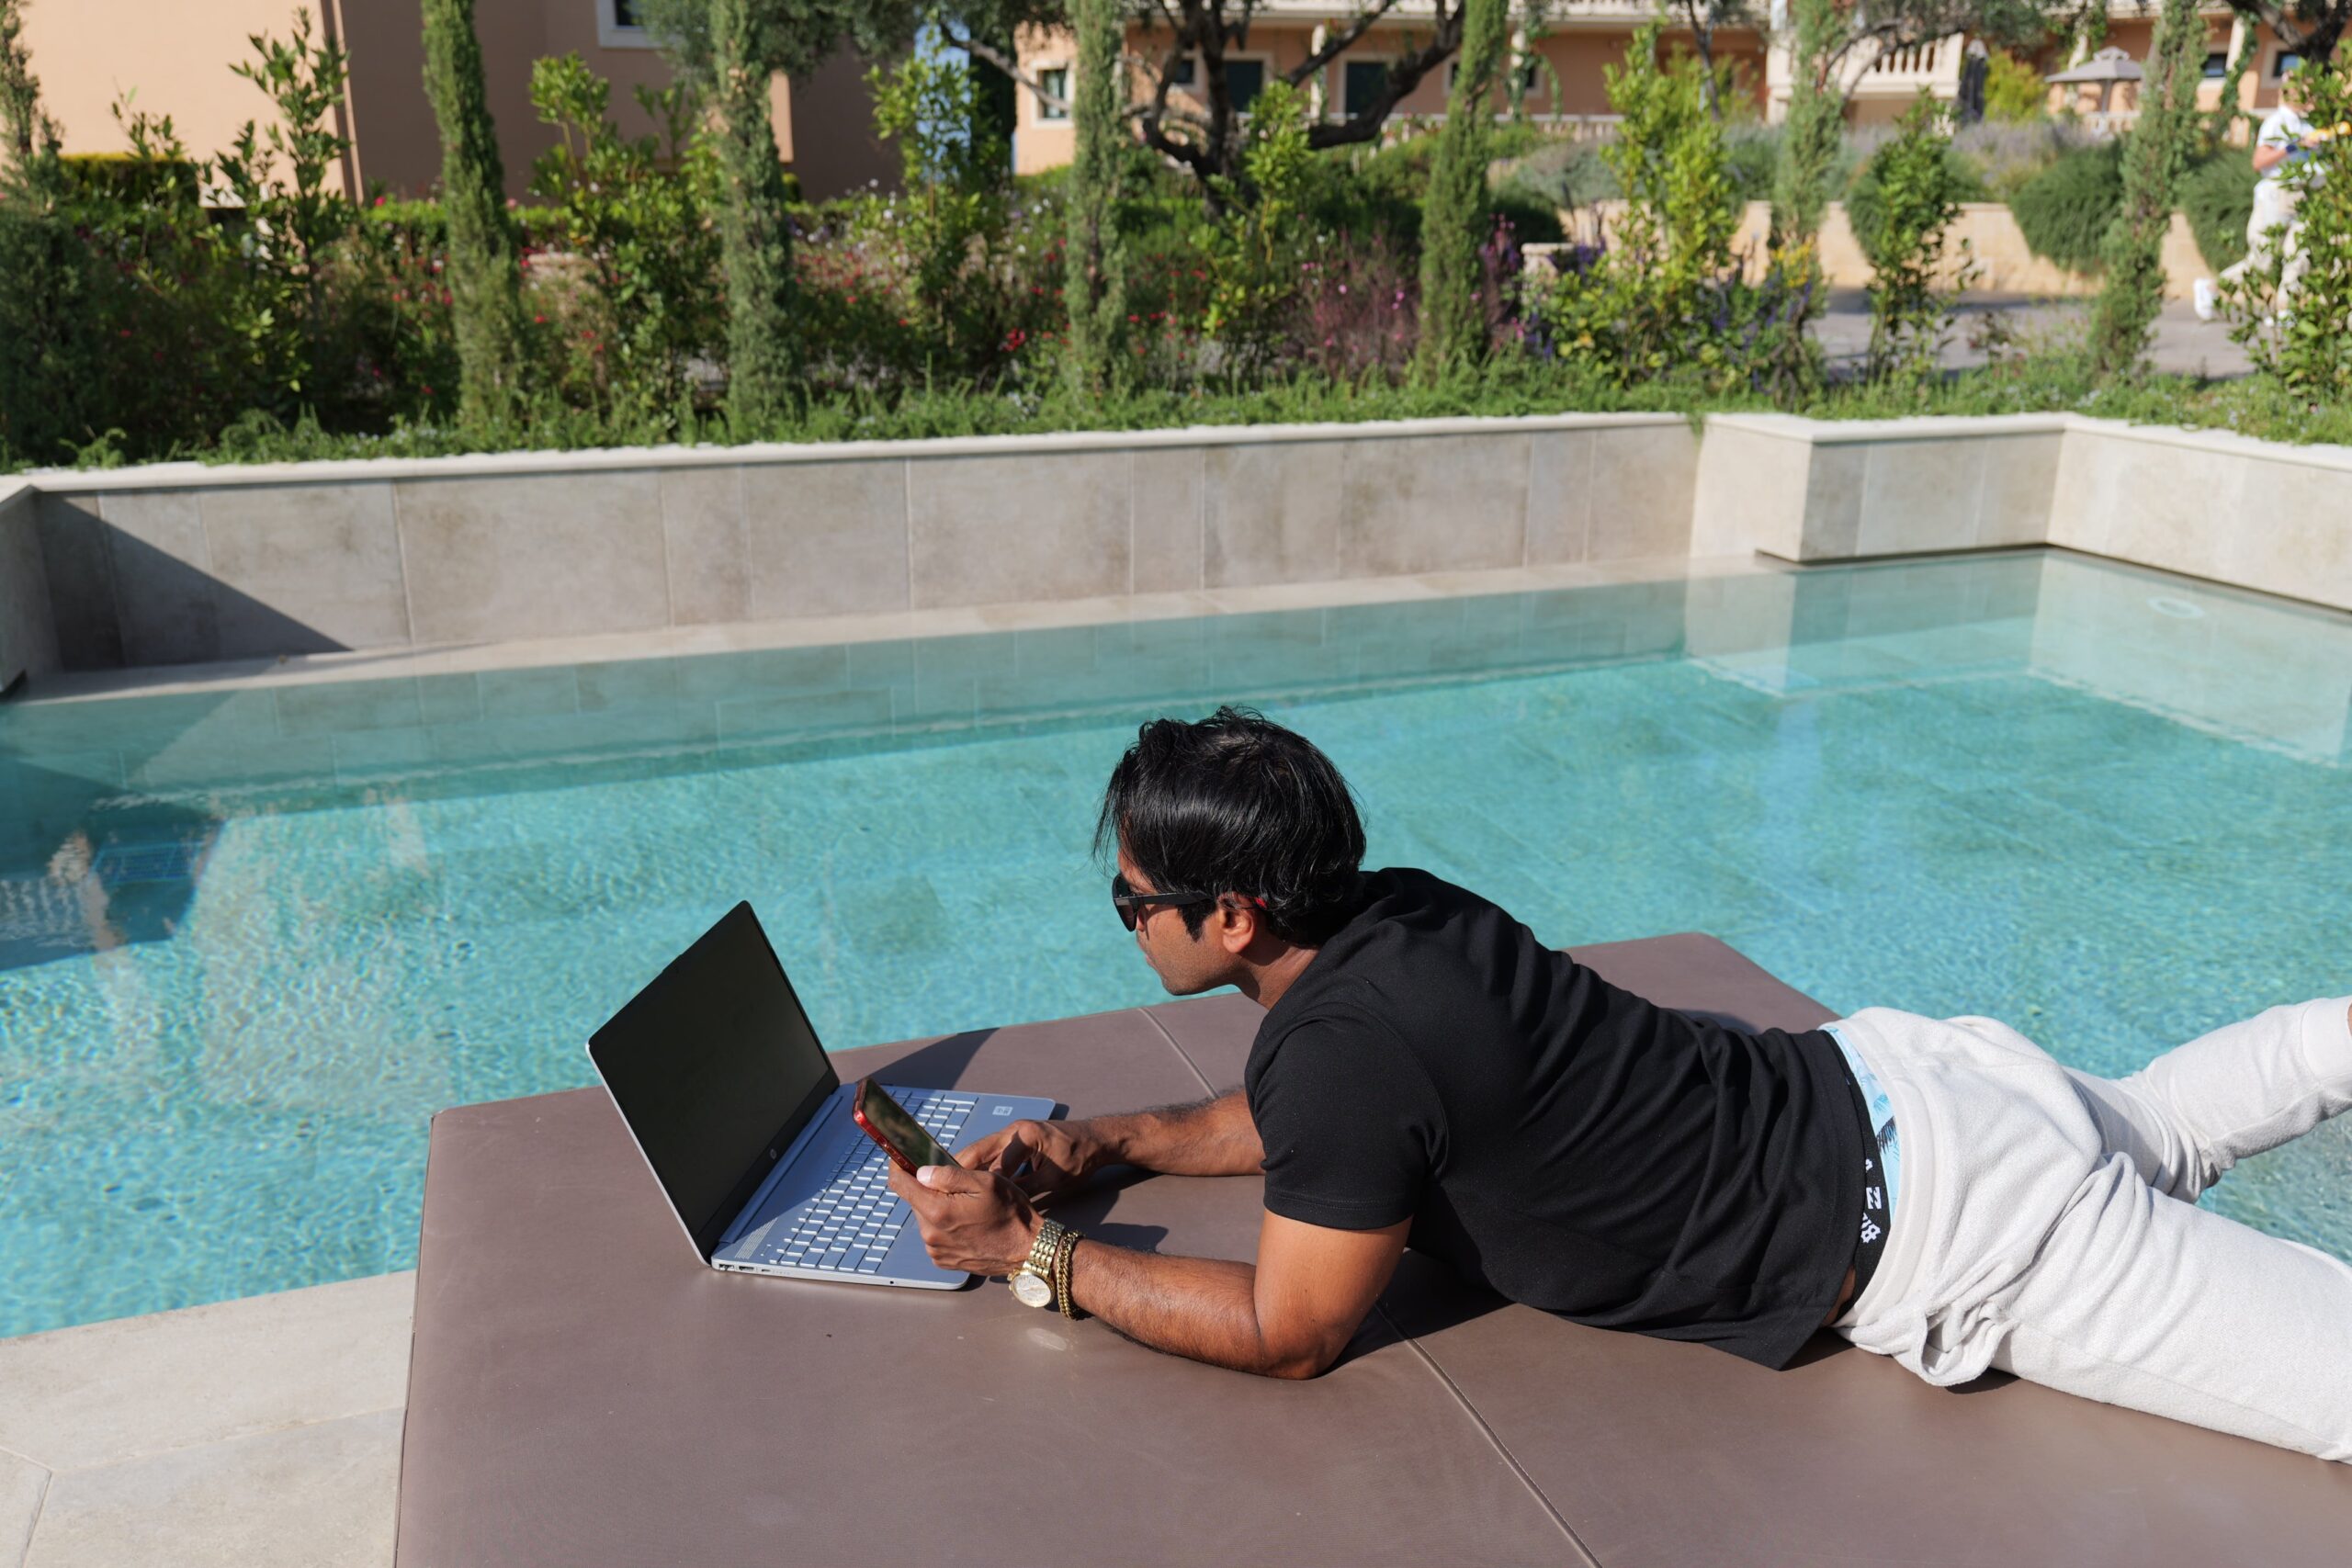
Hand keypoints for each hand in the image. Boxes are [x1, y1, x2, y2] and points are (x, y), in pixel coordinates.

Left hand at [887, 1161, 1039, 1276]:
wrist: (1027, 1248)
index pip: (901, 1184)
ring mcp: (935, 1250)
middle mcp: (930, 1234)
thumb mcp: (985, 1182)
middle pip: (915, 1200)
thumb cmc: (1010, 1212)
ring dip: (936, 1208)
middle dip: (927, 1188)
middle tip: (954, 1184)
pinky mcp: (942, 1261)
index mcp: (937, 1211)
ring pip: (925, 1217)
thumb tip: (921, 1172)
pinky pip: (934, 1235)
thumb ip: (949, 1175)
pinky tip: (966, 1223)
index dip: (897, 1166)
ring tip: (965, 1206)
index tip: (900, 1157)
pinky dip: (943, 1226)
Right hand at [955, 1118, 1103, 1201]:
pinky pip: (990, 1153)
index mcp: (1025, 1136)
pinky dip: (979, 1167)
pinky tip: (969, 1184)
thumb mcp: (1054, 1179)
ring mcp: (1012, 1131)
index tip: (964, 1203)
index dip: (980, 1185)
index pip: (995, 1163)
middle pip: (979, 1151)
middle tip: (940, 1190)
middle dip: (958, 1171)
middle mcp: (1014, 1129)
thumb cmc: (1081, 1158)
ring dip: (966, 1169)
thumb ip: (1026, 1188)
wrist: (1096, 1139)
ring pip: (981, 1151)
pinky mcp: (1014, 1138)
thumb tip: (1001, 1205)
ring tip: (948, 1189)